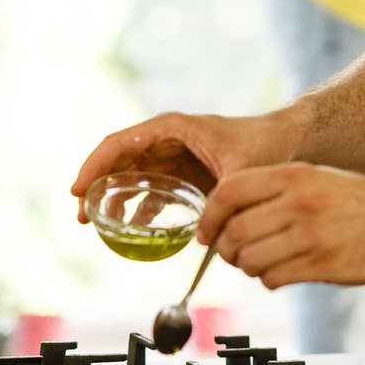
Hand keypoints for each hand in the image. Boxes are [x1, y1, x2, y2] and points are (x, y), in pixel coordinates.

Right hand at [71, 111, 300, 222]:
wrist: (286, 142)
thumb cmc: (264, 145)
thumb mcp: (242, 170)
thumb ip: (223, 200)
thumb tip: (206, 236)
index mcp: (171, 128)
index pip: (119, 144)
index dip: (94, 167)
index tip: (78, 191)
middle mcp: (165, 140)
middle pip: (118, 162)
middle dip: (96, 188)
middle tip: (82, 217)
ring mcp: (171, 157)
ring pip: (130, 177)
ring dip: (113, 201)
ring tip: (100, 227)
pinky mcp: (181, 175)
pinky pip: (150, 191)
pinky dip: (138, 209)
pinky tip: (131, 231)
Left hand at [197, 163, 364, 288]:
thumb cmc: (358, 202)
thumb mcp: (313, 179)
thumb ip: (271, 193)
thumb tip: (226, 220)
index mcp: (292, 175)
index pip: (227, 193)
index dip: (208, 217)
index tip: (205, 233)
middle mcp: (299, 202)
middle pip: (233, 232)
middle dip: (225, 250)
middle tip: (233, 255)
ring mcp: (311, 235)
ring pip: (250, 260)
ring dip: (247, 268)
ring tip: (261, 264)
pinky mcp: (323, 264)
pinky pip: (273, 279)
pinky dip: (269, 280)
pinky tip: (282, 273)